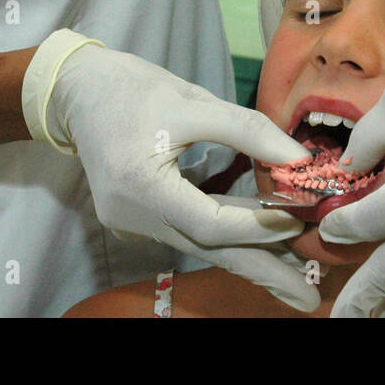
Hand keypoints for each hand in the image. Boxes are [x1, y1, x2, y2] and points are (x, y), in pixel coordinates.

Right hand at [23, 30, 319, 310]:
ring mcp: (130, 221)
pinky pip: (187, 233)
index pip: (208, 223)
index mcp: (140, 184)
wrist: (78, 89)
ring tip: (293, 278)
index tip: (300, 219)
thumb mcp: (193, 100)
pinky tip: (257, 245)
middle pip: (207, 249)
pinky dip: (224, 238)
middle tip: (307, 297)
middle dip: (260, 271)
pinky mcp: (135, 217)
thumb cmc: (135, 88)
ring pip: (199, 245)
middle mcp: (131, 214)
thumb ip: (248, 130)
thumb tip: (300, 159)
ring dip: (247, 256)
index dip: (257, 225)